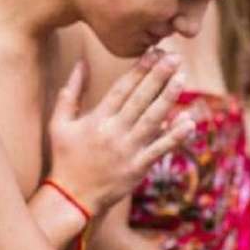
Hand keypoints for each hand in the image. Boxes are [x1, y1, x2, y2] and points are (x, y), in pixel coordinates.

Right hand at [46, 51, 195, 214]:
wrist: (71, 197)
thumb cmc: (65, 157)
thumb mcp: (59, 122)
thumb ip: (71, 91)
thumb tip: (81, 62)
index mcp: (97, 119)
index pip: (122, 88)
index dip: (139, 69)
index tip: (153, 52)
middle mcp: (114, 132)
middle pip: (140, 99)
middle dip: (158, 76)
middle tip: (175, 57)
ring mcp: (128, 150)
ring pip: (152, 120)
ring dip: (169, 98)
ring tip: (182, 78)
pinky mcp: (138, 168)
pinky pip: (160, 149)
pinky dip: (175, 136)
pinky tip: (189, 122)